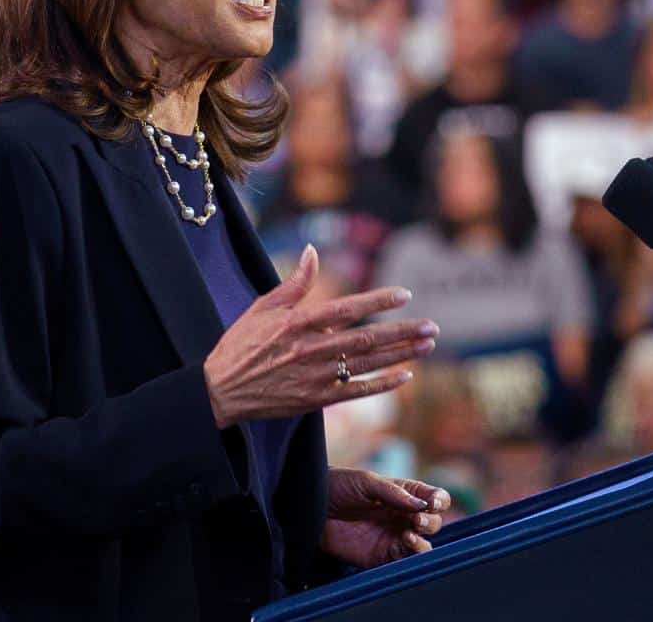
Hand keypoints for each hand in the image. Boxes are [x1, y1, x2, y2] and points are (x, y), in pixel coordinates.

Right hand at [203, 245, 435, 429]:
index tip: (405, 294)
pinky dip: (383, 384)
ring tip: (427, 345)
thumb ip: (294, 283)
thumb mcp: (262, 307)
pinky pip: (357, 392)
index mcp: (298, 323)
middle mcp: (311, 349)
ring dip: (401, 354)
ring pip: (367, 363)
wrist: (221, 390)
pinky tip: (405, 375)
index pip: (347, 309)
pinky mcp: (316, 400)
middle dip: (403, 332)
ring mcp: (316, 377)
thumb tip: (312, 252)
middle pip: (367, 338)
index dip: (378, 300)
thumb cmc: (240, 345)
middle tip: (432, 327)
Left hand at [320, 469, 450, 568]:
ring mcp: (393, 537)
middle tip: (416, 518)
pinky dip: (411, 555)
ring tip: (410, 534)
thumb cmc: (337, 486)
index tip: (433, 503)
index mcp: (403, 494)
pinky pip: (404, 560)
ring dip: (423, 541)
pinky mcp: (380, 556)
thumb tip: (422, 506)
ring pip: (423, 545)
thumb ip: (394, 493)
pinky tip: (405, 543)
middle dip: (431, 521)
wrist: (310, 507)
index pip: (434, 498)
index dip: (440, 500)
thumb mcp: (366, 482)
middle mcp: (402, 516)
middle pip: (433, 523)